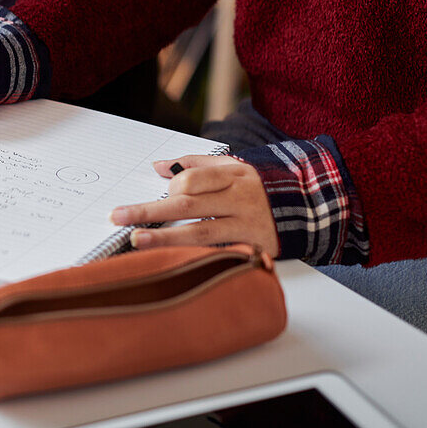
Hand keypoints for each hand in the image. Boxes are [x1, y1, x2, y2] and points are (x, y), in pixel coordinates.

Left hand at [110, 155, 279, 256]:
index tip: (158, 195)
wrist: (308, 209)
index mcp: (233, 175)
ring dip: (166, 238)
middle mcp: (239, 199)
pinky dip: (194, 257)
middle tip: (119, 217)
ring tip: (137, 240)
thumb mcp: (233, 166)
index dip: (172, 188)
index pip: (194, 179)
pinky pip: (218, 253)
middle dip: (149, 211)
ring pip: (201, 233)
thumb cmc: (258, 187)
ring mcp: (246, 226)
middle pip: (188, 205)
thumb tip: (159, 166)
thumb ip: (194, 164)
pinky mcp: (253, 250)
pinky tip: (172, 262)